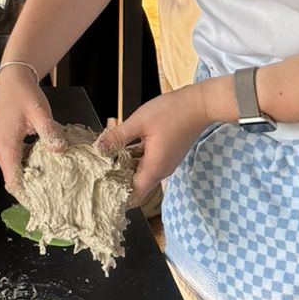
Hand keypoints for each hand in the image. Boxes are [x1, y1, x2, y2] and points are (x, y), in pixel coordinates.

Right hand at [0, 65, 63, 196]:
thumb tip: (60, 150)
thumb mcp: (39, 112)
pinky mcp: (6, 141)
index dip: (27, 196)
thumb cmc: (23, 93)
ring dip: (32, 176)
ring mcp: (1, 146)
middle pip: (14, 179)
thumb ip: (49, 132)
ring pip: (16, 170)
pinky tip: (46, 162)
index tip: (44, 205)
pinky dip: (30, 164)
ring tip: (54, 181)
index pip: (13, 182)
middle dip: (32, 188)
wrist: (12, 77)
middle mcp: (0, 150)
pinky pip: (17, 160)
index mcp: (6, 147)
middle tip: (55, 194)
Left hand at [97, 86, 213, 203]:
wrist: (199, 105)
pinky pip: (149, 163)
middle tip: (100, 172)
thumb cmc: (172, 112)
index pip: (135, 194)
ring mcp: (166, 163)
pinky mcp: (167, 154)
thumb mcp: (139, 122)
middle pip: (138, 185)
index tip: (102, 189)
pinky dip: (136, 158)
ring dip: (127, 167)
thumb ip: (118, 136)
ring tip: (107, 158)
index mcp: (155, 167)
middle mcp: (162, 170)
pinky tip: (124, 147)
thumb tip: (99, 147)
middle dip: (119, 180)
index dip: (118, 194)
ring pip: (143, 173)